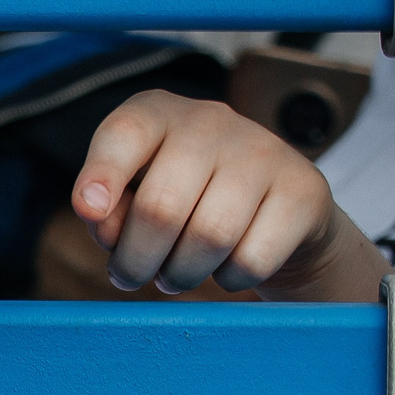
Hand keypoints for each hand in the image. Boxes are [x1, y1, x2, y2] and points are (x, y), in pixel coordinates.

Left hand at [73, 90, 380, 302]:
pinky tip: (227, 265)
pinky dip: (229, 279)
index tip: (89, 210)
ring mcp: (264, 150)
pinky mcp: (305, 189)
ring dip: (180, 276)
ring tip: (176, 273)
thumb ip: (106, 211)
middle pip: (161, 208)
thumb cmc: (181, 205)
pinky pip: (252, 258)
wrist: (274, 210)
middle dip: (136, 261)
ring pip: (209, 238)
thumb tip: (100, 216)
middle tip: (133, 275)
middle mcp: (211, 121)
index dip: (101, 175)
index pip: (124, 133)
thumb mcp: (131, 199)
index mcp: (156, 115)